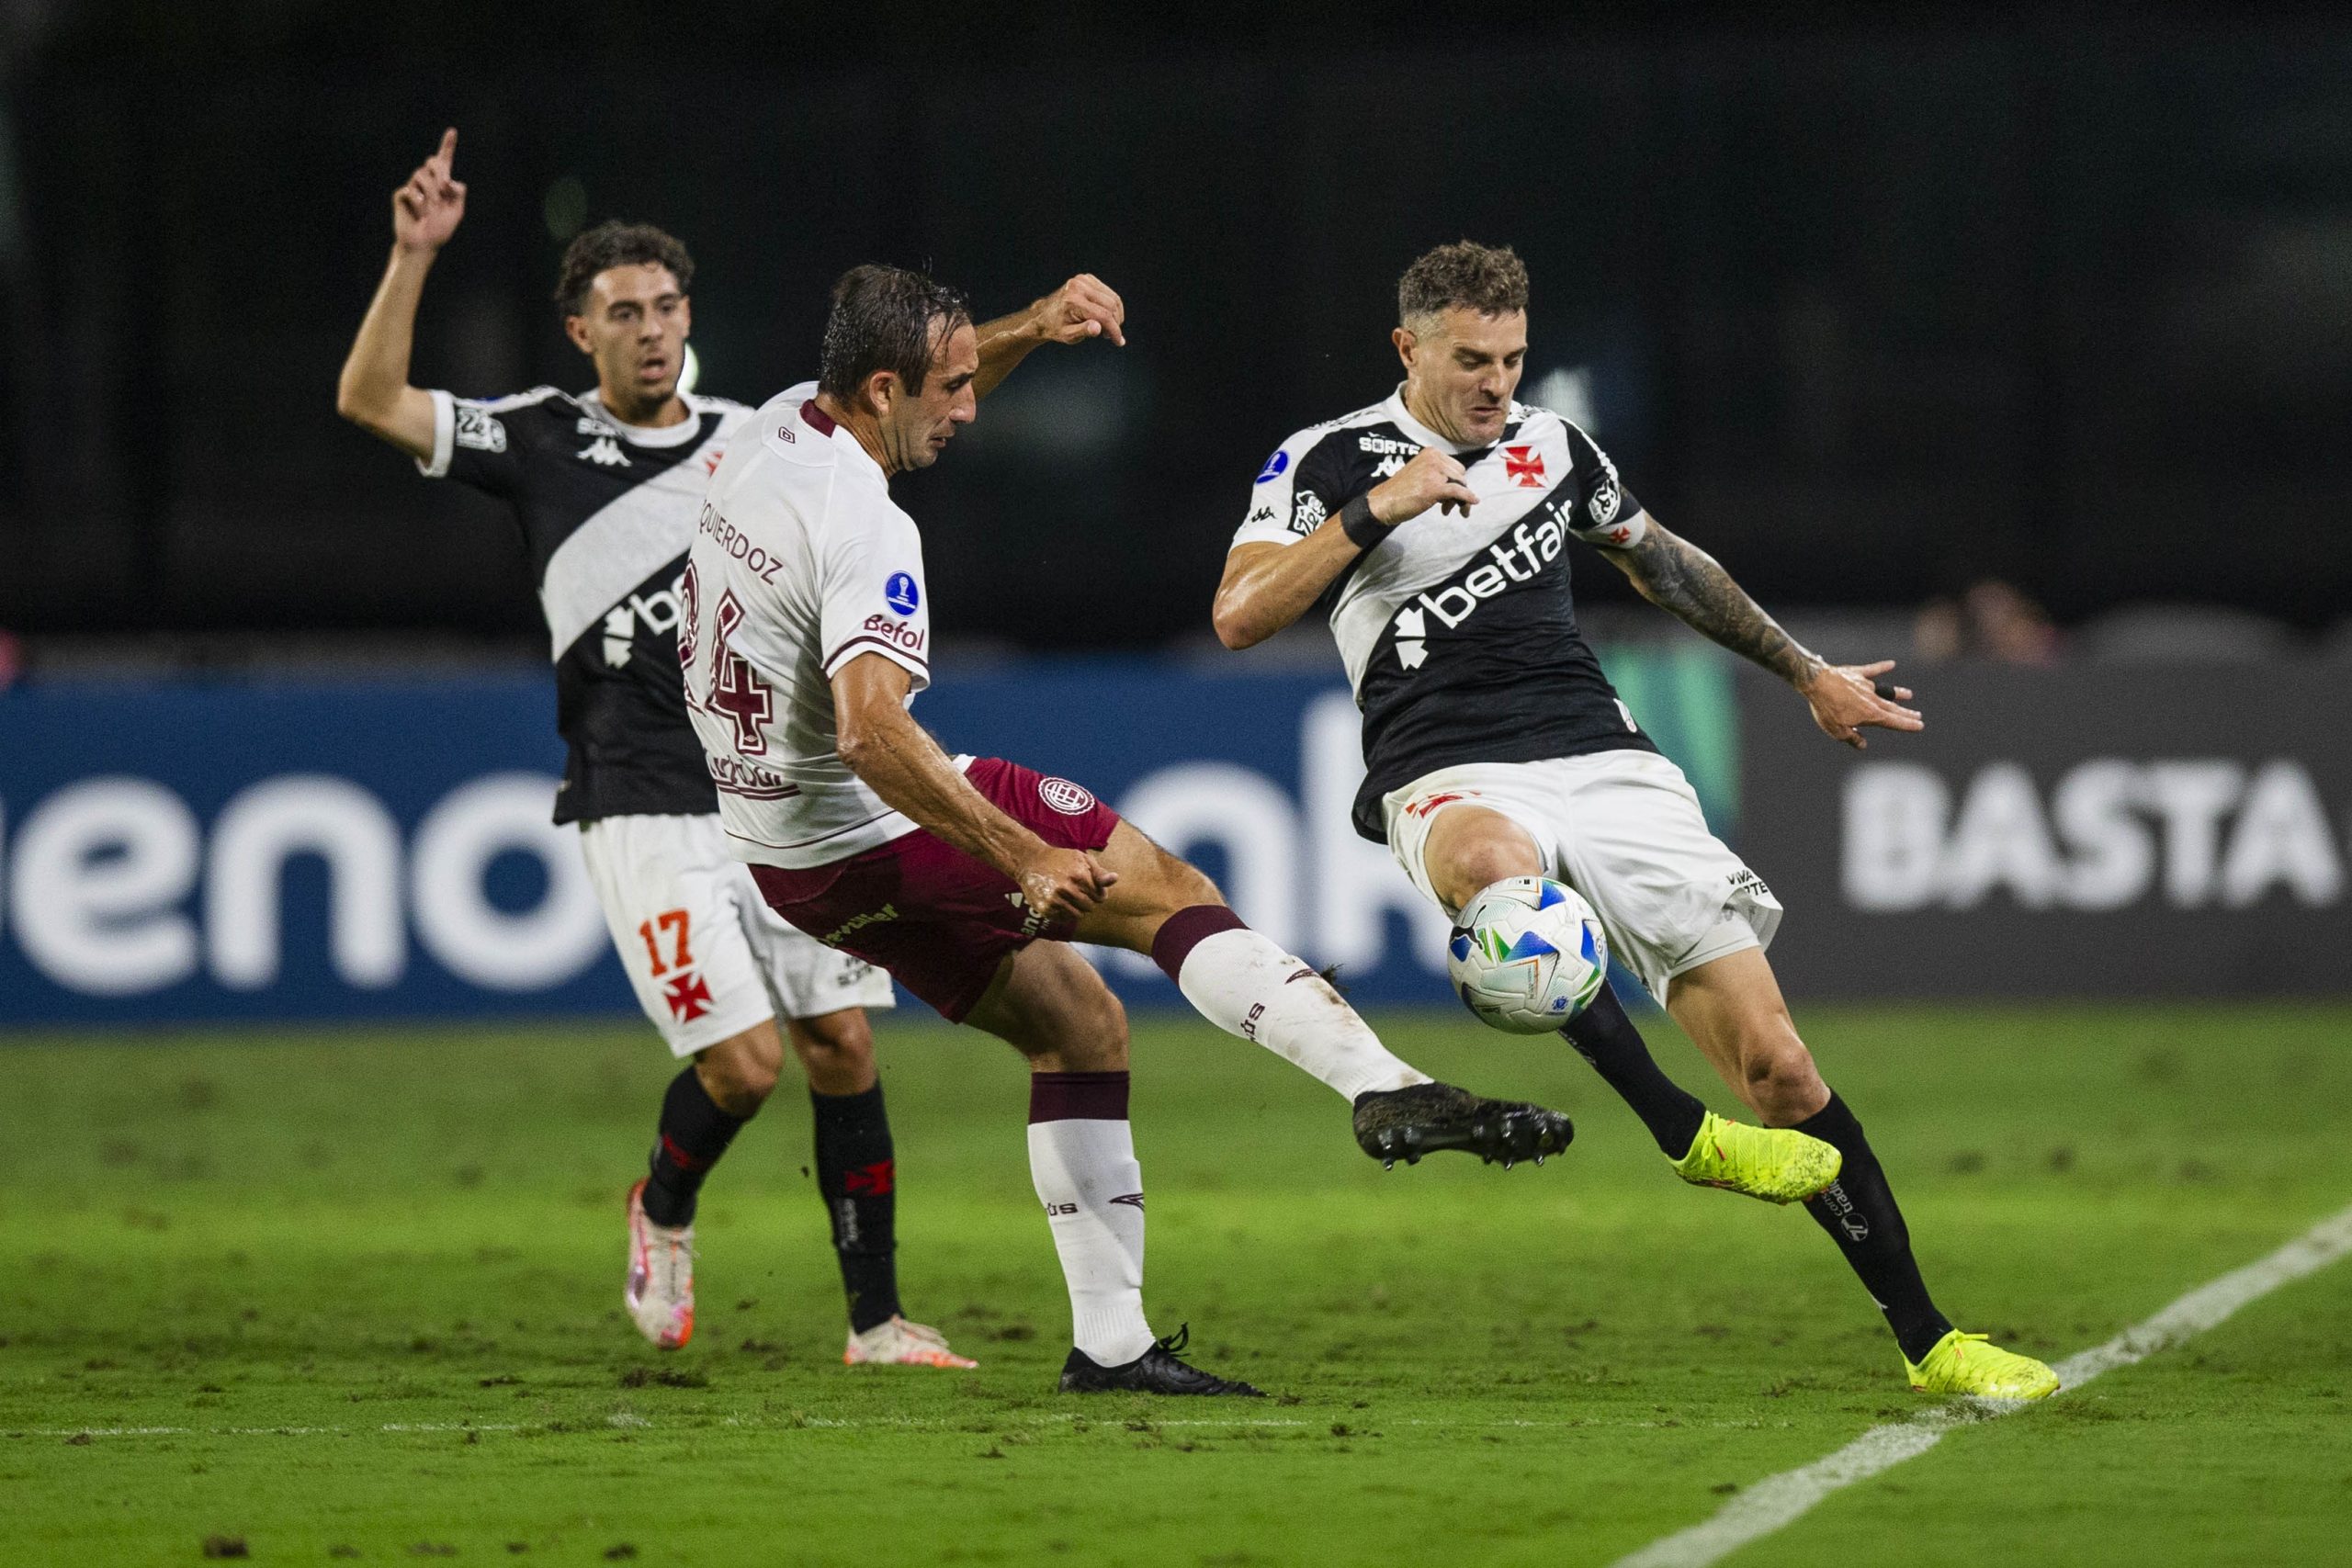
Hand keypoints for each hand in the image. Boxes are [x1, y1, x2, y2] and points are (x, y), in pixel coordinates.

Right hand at [393, 128, 466, 253]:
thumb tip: (451, 180)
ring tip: (431, 209)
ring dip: (431, 193)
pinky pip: (410, 190)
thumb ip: (458, 194)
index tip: (452, 131)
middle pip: (432, 161)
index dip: (448, 146)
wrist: (423, 244)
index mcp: (443, 184)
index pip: (445, 161)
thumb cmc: (440, 229)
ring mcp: (413, 186)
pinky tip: (419, 212)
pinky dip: (418, 202)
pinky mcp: (401, 195)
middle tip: (444, 188)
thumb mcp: (456, 212)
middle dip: (439, 171)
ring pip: (421, 175)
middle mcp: (427, 181)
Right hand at [1016, 847, 1117, 924]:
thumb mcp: (1082, 859)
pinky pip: (1064, 919)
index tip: (1091, 888)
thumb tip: (1115, 879)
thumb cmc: (1060, 859)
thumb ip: (1099, 872)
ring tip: (1070, 897)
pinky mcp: (1045, 909)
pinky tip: (1060, 902)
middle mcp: (1066, 888)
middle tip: (1079, 892)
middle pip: (1090, 907)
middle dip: (1089, 901)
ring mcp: (1055, 900)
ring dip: (1077, 909)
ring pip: (1078, 915)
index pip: (1100, 896)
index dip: (1098, 893)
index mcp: (1079, 875)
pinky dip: (1065, 913)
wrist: (1030, 862)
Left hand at [1027, 273, 1125, 346]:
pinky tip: (1104, 316)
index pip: (1103, 315)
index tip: (1119, 341)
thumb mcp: (1068, 335)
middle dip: (1116, 323)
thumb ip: (1083, 331)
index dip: (1114, 330)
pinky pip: (1108, 293)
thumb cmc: (1056, 327)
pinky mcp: (1088, 278)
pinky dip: (1111, 306)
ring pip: (1113, 299)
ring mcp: (1083, 280)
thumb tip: (1098, 328)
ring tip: (1106, 328)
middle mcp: (1079, 286)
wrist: (1045, 314)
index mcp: (1073, 301)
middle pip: (1111, 306)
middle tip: (1110, 336)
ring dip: (1116, 315)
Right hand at [1368, 445, 1476, 524]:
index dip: (1455, 482)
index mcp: (1431, 452)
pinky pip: (1459, 492)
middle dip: (1458, 490)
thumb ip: (1440, 475)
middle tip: (1446, 506)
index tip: (1447, 496)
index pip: (1456, 466)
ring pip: (1461, 484)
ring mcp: (1434, 472)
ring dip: (1458, 499)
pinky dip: (1467, 498)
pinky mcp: (1434, 487)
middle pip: (1461, 475)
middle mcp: (1434, 458)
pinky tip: (1473, 503)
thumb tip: (1463, 487)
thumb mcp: (1422, 474)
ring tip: (1446, 510)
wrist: (1383, 503)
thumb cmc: (1401, 492)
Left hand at [1801, 659, 1921, 748]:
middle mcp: (1872, 699)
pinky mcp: (1856, 674)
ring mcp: (1865, 685)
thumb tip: (1863, 745)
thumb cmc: (1826, 708)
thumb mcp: (1837, 731)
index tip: (1920, 726)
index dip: (1907, 725)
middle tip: (1918, 715)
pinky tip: (1891, 664)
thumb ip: (1852, 738)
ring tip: (1909, 695)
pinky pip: (1872, 670)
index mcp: (1870, 714)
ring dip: (1898, 693)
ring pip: (1885, 690)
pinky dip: (1882, 667)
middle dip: (1906, 713)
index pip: (1893, 722)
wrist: (1816, 683)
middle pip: (1892, 708)